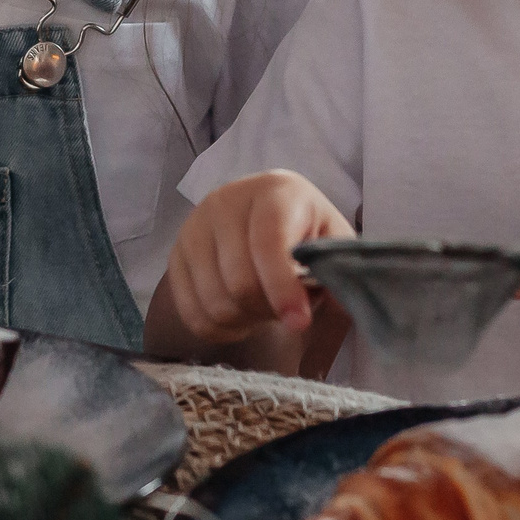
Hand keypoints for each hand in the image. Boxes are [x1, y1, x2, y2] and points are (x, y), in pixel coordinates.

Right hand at [162, 171, 352, 345]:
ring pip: (214, 301)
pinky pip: (191, 312)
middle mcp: (225, 202)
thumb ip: (338, 270)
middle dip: (268, 310)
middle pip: (239, 281)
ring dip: (245, 321)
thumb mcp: (331, 242)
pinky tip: (239, 316)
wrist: (260, 214)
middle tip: (286, 311)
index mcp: (274, 192)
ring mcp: (194, 227)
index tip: (299, 323)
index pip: (268, 242)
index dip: (283, 288)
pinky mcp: (175, 255)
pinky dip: (219, 328)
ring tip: (263, 310)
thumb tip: (344, 301)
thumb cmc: (305, 231)